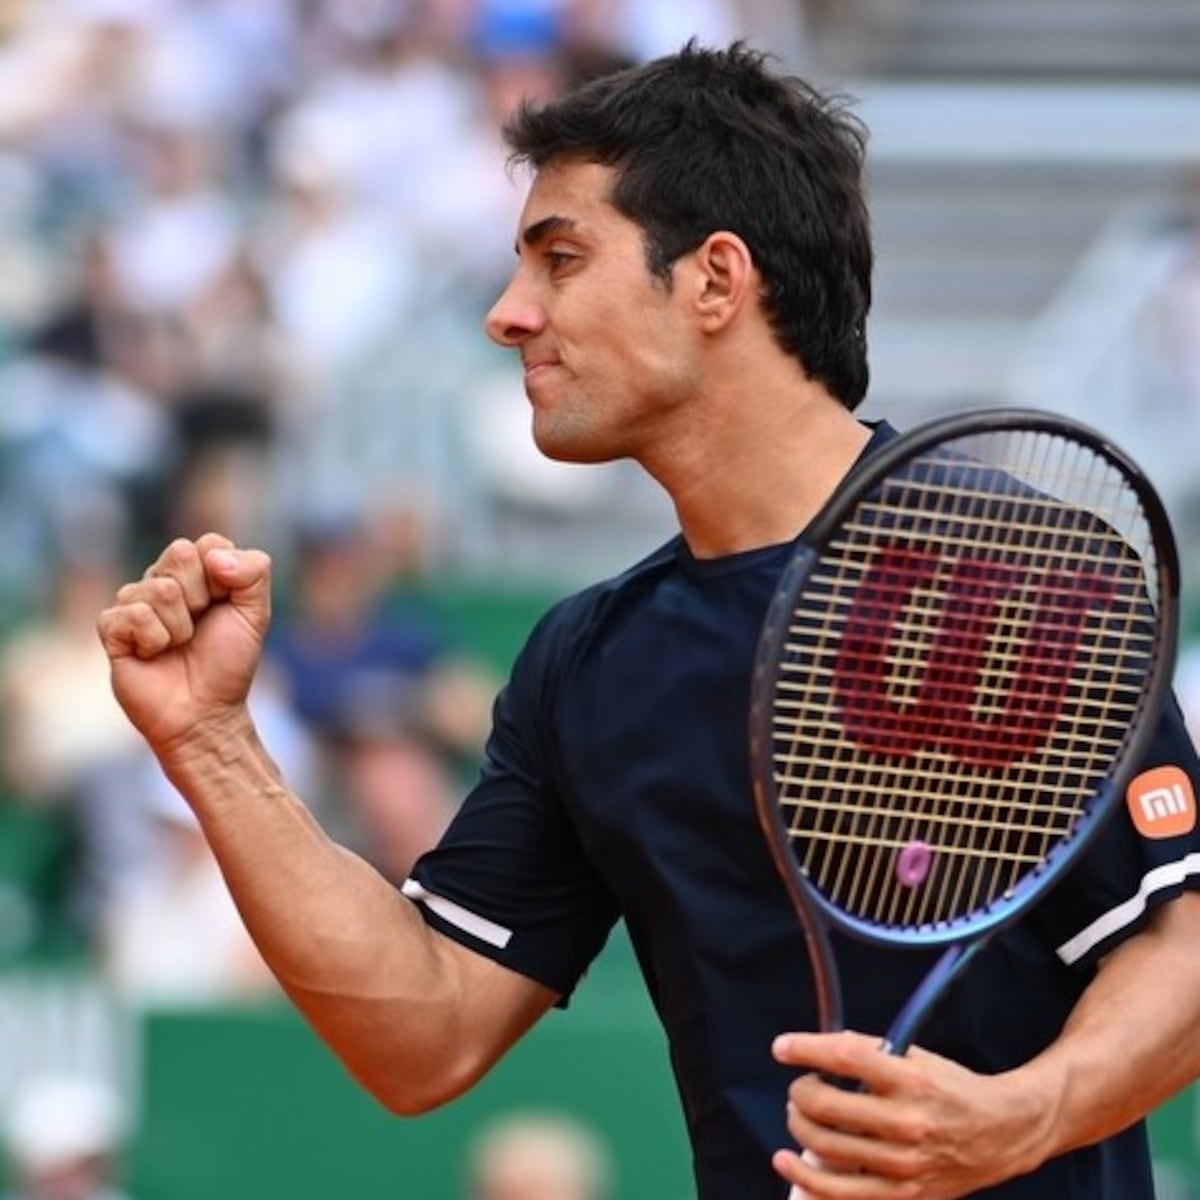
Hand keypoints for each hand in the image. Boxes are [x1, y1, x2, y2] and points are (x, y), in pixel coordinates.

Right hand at [97, 533, 272, 756]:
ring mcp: (134, 603)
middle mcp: (163, 581)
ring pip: (160, 588)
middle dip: (201, 596)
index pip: (208, 543)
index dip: (224, 577)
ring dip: (180, 626)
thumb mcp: (256, 614)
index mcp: (197, 572)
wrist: (205, 712)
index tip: (226, 606)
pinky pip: (133, 615)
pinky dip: (154, 640)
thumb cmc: (228, 663)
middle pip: (180, 552)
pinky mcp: (112, 629)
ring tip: (178, 646)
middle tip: (200, 627)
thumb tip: (214, 556)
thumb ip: (254, 572)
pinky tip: (153, 655)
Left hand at [771, 1030, 1051, 1197]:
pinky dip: (808, 1179)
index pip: (844, 1057)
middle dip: (799, 1092)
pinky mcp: (905, 1194)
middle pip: (826, 1106)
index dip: (804, 1049)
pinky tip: (790, 1161)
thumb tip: (818, 1052)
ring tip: (796, 1117)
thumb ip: (870, 1055)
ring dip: (798, 1128)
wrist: (1002, 1133)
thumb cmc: (952, 1089)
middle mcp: (907, 1122)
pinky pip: (844, 1194)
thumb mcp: (917, 1058)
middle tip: (798, 1087)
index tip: (782, 1048)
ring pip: (827, 1149)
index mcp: (911, 1080)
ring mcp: (905, 1163)